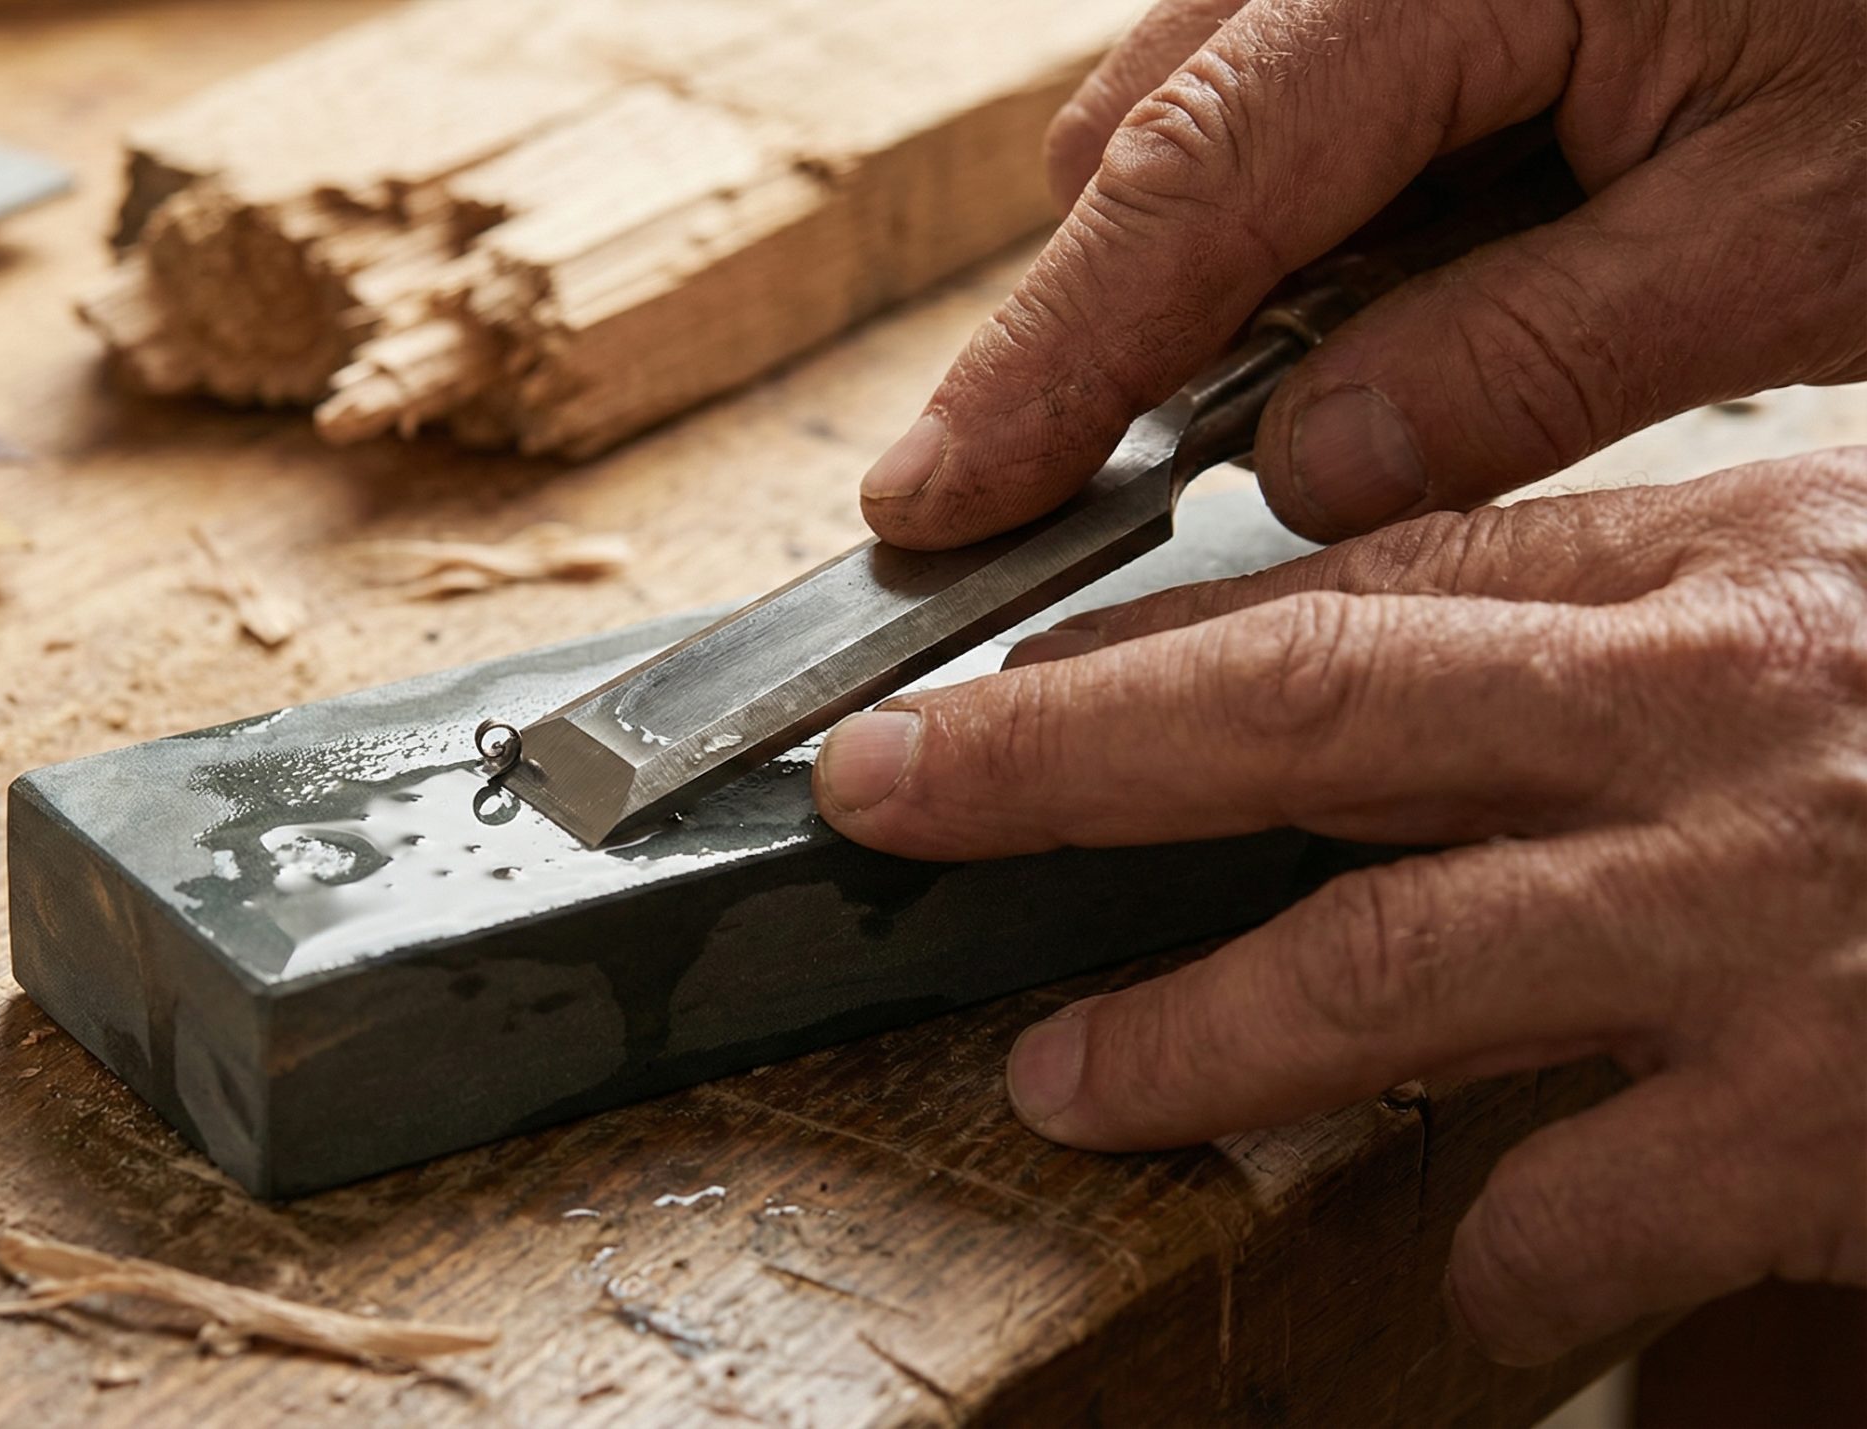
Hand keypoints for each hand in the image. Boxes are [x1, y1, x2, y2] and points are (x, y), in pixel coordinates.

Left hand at [813, 452, 1866, 1363]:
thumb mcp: (1858, 596)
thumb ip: (1657, 624)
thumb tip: (1416, 673)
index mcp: (1725, 574)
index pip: (1365, 583)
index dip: (1147, 640)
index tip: (996, 685)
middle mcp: (1713, 725)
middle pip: (1297, 714)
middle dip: (1053, 764)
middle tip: (888, 804)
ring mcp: (1754, 929)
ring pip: (1371, 979)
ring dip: (1187, 1036)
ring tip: (1070, 1078)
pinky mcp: (1814, 1134)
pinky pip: (1566, 1216)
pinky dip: (1486, 1259)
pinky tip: (1456, 1277)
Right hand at [858, 0, 1866, 546]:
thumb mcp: (1791, 234)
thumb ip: (1521, 366)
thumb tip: (1306, 470)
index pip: (1183, 192)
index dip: (1044, 369)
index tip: (935, 506)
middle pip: (1153, 144)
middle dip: (1143, 328)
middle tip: (1184, 478)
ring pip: (1213, 120)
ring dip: (1254, 276)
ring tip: (1405, 358)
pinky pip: (1304, 95)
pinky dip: (1336, 215)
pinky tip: (1458, 266)